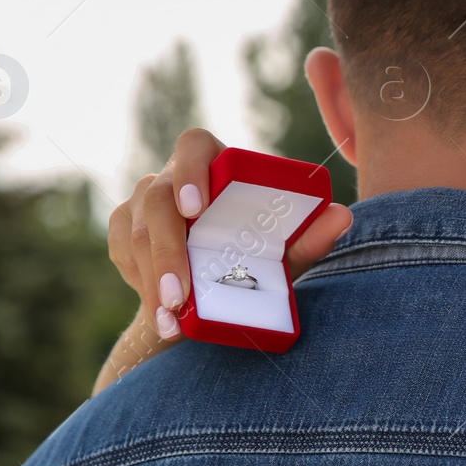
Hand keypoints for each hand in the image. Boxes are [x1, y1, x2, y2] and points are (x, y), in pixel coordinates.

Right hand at [106, 128, 353, 342]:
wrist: (215, 291)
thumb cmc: (257, 257)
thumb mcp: (285, 253)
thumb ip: (310, 236)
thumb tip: (342, 216)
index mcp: (217, 164)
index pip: (194, 146)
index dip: (190, 171)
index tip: (196, 210)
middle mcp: (175, 176)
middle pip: (158, 198)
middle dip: (167, 251)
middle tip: (179, 295)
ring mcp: (144, 200)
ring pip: (136, 230)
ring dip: (152, 278)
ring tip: (170, 319)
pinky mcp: (126, 228)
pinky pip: (123, 249)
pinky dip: (140, 283)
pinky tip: (159, 313)